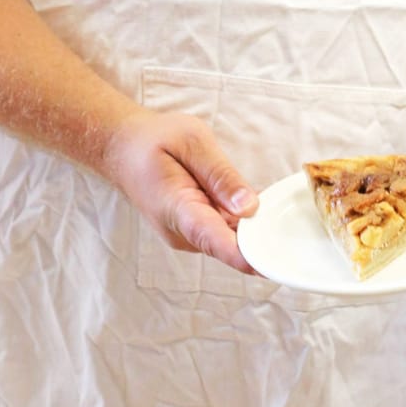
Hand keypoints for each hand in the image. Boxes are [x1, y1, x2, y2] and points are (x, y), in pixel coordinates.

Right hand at [102, 108, 258, 272]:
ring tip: (262, 197)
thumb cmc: (154, 141)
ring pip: (230, 238)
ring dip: (251, 224)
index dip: (243, 255)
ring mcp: (187, 236)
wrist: (124, 150)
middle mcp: (182, 232)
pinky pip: (224, 231)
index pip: (213, 239)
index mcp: (177, 208)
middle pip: (229, 244)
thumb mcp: (192, 142)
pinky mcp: (194, 232)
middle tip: (282, 213)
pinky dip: (241, 220)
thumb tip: (250, 207)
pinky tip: (248, 199)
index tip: (269, 265)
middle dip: (259, 233)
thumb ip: (221, 174)